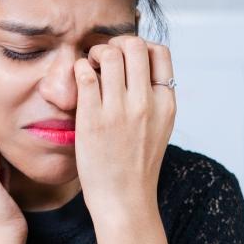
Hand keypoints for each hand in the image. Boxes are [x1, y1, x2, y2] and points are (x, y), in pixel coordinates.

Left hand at [73, 35, 175, 219]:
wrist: (124, 200)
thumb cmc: (136, 167)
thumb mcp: (159, 129)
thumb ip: (154, 99)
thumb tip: (139, 69)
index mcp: (165, 103)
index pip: (160, 52)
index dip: (141, 47)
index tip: (127, 60)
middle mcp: (145, 102)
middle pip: (134, 45)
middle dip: (116, 43)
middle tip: (104, 59)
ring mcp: (119, 110)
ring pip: (109, 53)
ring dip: (95, 53)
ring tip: (90, 69)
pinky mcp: (93, 119)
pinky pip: (84, 74)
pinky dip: (79, 69)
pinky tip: (79, 82)